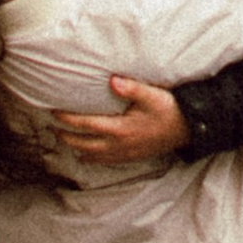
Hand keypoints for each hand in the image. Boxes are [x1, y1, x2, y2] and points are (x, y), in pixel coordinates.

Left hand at [54, 74, 190, 164]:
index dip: (67, 119)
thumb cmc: (169, 110)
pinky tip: (88, 155)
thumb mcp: (152, 96)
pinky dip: (93, 158)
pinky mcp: (131, 157)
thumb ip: (131, 88)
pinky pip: (106, 162)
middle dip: (66, 137)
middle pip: (84, 144)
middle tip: (53, 129)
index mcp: (119, 129)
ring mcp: (124, 153)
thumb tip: (112, 80)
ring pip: (93, 156)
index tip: (53, 112)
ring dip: (77, 149)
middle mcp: (118, 144)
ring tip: (65, 141)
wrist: (188, 130)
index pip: (86, 124)